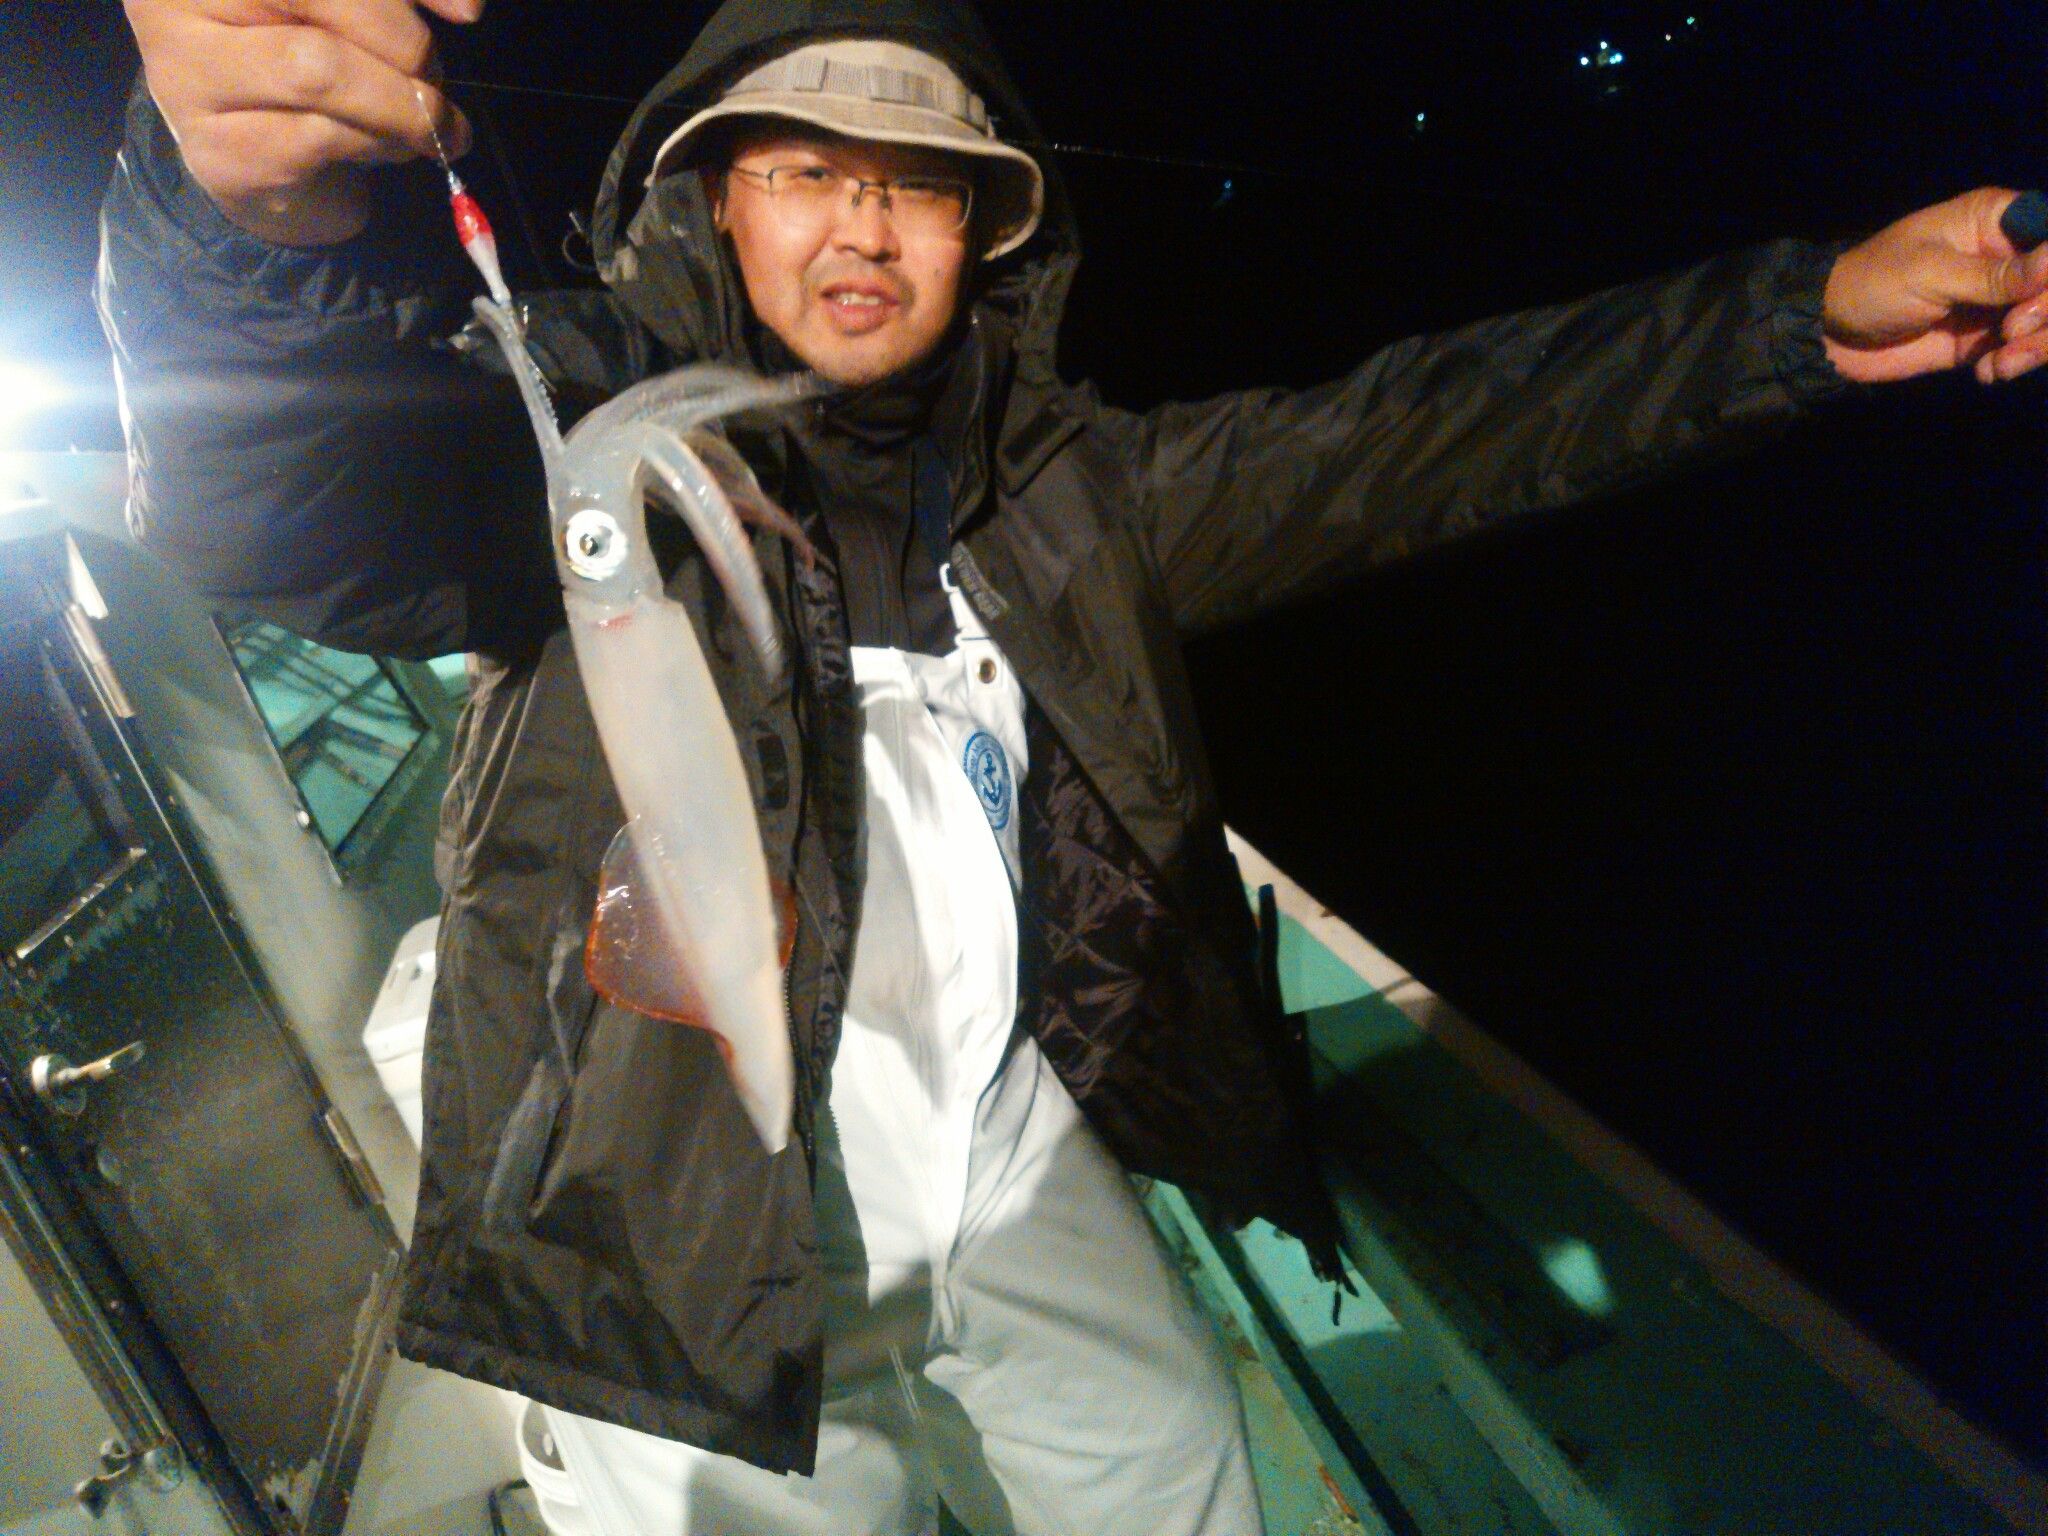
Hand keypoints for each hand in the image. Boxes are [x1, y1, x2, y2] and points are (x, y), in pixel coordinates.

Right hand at [123, 0, 481, 246]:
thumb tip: (466, 7)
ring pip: (319, 72)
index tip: (466, 13)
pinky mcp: (218, 153)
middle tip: (437, 80)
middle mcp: (177, 4)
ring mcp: (187, 77)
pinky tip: (389, 146)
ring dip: (399, 105)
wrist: (270, 159)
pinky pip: (321, 138)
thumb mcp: (356, 8)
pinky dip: (379, 144)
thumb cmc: (311, 54)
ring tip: (427, 122)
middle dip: (405, 45)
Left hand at [1821, 187, 2047, 385]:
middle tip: (2012, 333)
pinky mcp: (1988, 336)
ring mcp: (2001, 298)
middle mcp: (2009, 254)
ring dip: (2038, 346)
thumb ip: (1995, 275)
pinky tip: (1988, 372)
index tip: (2041, 293)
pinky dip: (2015, 364)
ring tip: (2001, 364)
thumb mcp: (1931, 274)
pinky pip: (2024, 349)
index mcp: (1996, 219)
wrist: (1829, 334)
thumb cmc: (1872, 284)